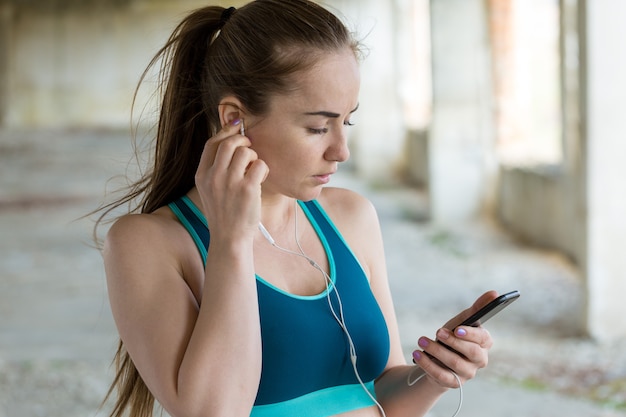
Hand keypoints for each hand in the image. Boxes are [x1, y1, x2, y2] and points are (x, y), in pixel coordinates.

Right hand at [195, 119, 268, 240]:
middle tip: (250, 148)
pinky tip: (260, 179)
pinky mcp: (247, 189)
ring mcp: (230, 182)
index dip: (225, 131)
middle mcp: (213, 177)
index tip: (237, 127)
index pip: (212, 144)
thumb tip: (231, 141)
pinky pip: (260, 165)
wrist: (229, 238)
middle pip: (229, 143)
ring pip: (245, 152)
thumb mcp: (210, 190)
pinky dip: (263, 169)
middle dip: (243, 140)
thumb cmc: (223, 213)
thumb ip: (216, 168)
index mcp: (202, 175)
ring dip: (254, 156)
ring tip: (254, 169)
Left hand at [412, 290, 497, 387]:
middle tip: (438, 332)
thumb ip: (478, 308)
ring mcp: (467, 373)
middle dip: (453, 342)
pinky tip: (417, 354)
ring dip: (436, 351)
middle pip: (472, 352)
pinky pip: (441, 375)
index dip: (470, 334)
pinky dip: (428, 364)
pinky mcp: (453, 383)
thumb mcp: (462, 321)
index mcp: (484, 343)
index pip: (483, 339)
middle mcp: (479, 360)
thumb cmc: (453, 336)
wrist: (437, 358)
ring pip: (455, 363)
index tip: (456, 328)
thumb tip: (494, 293)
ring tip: (422, 340)